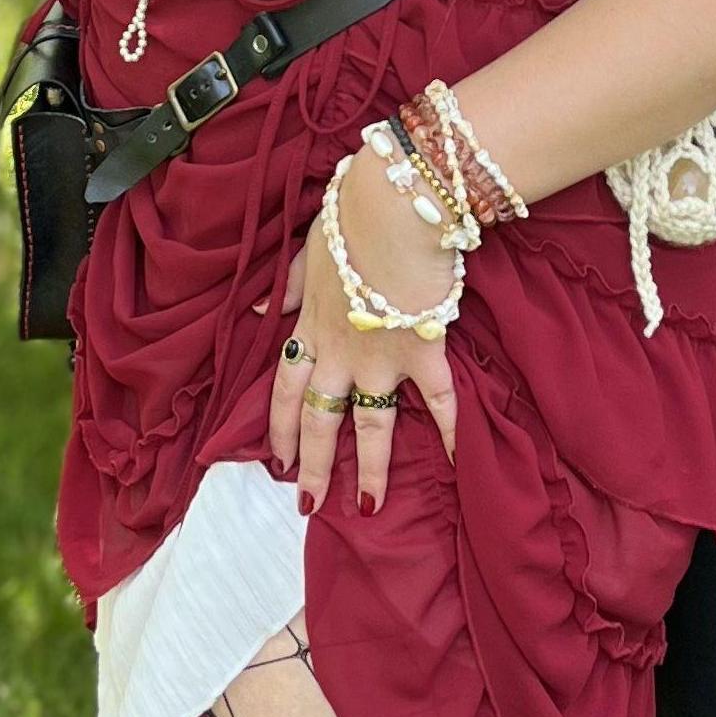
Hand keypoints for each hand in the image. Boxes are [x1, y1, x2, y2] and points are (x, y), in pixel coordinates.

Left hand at [264, 160, 459, 514]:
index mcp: (309, 329)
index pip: (285, 390)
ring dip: (369, 470)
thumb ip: (285, 288)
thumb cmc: (348, 220)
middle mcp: (340, 354)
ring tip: (367, 506)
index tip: (276, 459)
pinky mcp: (424, 351)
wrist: (392, 210)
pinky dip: (450, 431)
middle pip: (320, 420)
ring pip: (371, 426)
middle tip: (308, 504)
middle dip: (312, 466)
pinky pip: (440, 401)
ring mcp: (382, 358)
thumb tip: (258, 311)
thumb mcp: (305, 251)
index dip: (279, 427)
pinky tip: (457, 461)